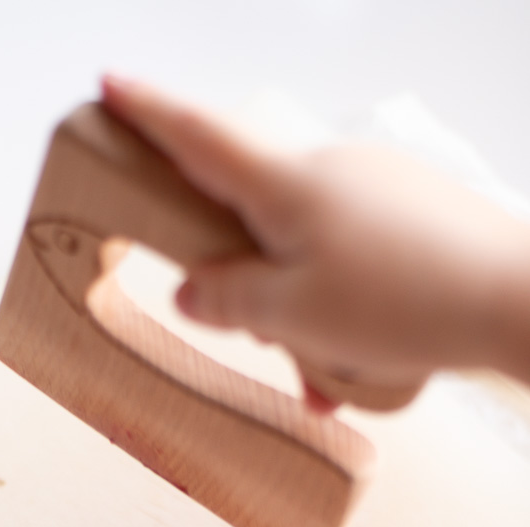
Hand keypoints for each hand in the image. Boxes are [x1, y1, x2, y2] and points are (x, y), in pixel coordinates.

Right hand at [102, 76, 529, 407]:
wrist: (517, 298)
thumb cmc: (407, 303)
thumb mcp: (290, 317)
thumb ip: (227, 301)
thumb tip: (189, 288)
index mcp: (285, 184)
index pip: (197, 134)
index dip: (147, 113)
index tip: (110, 86)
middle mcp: (327, 169)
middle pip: (247, 208)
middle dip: (240, 273)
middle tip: (254, 331)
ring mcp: (372, 185)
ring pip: (300, 246)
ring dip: (298, 310)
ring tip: (326, 368)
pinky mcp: (408, 210)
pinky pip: (348, 258)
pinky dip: (340, 309)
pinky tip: (360, 361)